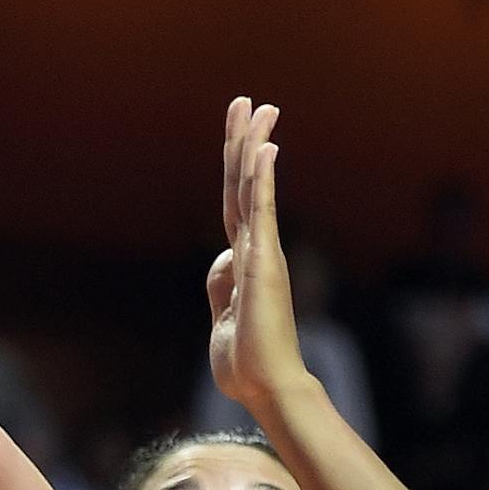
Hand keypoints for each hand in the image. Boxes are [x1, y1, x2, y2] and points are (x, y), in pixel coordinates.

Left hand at [206, 98, 309, 413]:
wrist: (267, 387)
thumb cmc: (247, 363)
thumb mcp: (224, 318)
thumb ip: (221, 287)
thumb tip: (222, 261)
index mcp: (243, 262)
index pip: (236, 203)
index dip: (235, 167)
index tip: (240, 134)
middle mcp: (256, 250)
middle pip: (244, 184)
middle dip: (244, 141)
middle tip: (247, 101)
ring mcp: (261, 254)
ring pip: (252, 189)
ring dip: (253, 145)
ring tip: (258, 108)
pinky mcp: (264, 264)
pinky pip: (261, 213)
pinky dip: (262, 180)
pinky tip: (266, 149)